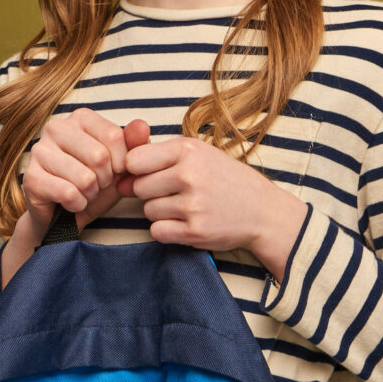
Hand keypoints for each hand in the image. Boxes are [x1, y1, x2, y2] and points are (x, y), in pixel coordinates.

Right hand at [0, 111, 147, 283]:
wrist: (66, 216)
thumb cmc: (96, 184)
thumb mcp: (121, 165)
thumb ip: (134, 144)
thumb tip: (143, 126)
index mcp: (80, 117)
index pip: (114, 136)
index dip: (121, 164)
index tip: (112, 171)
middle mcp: (56, 127)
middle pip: (99, 157)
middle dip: (105, 180)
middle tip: (96, 185)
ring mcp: (39, 151)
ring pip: (85, 178)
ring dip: (91, 194)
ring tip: (83, 193)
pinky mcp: (30, 177)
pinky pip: (68, 194)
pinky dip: (77, 205)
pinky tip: (71, 202)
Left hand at [127, 128, 308, 278]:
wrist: (263, 211)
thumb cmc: (226, 179)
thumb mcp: (199, 154)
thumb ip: (159, 157)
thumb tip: (119, 179)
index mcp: (188, 150)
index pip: (134, 160)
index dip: (137, 170)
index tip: (151, 174)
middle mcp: (189, 175)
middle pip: (140, 188)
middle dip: (151, 193)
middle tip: (175, 193)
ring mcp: (192, 205)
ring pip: (148, 211)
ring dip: (161, 212)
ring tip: (186, 207)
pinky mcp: (195, 231)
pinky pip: (157, 232)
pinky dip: (166, 230)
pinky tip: (186, 223)